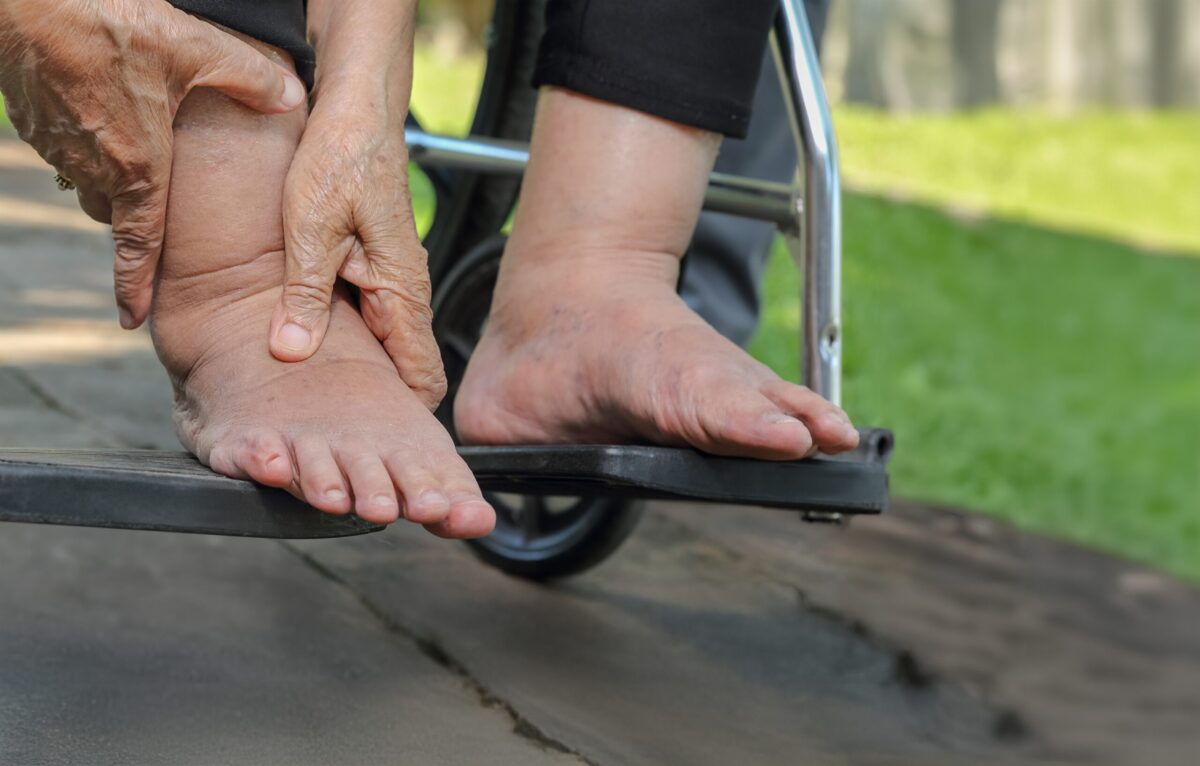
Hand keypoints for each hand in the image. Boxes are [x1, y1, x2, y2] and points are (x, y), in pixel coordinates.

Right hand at [0, 0, 305, 327]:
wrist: (29, 3)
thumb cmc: (112, 24)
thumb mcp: (196, 49)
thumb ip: (251, 79)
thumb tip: (294, 97)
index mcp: (138, 166)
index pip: (138, 244)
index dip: (136, 285)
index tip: (132, 319)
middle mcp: (95, 167)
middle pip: (117, 210)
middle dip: (135, 215)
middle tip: (154, 206)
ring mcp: (59, 146)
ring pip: (91, 180)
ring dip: (113, 176)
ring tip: (133, 152)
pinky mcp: (34, 122)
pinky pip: (67, 149)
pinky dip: (87, 143)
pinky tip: (102, 111)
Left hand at [271, 104, 446, 408]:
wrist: (357, 113)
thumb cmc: (341, 161)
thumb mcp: (310, 229)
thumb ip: (304, 295)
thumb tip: (290, 352)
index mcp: (402, 293)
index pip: (423, 378)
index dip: (405, 417)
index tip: (374, 442)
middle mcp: (407, 294)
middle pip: (405, 371)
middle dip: (379, 405)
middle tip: (335, 433)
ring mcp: (395, 281)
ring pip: (386, 347)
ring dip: (361, 375)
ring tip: (320, 403)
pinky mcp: (378, 267)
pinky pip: (373, 321)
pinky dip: (350, 343)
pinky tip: (311, 347)